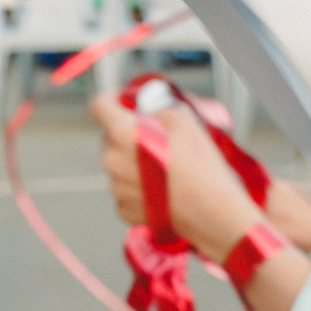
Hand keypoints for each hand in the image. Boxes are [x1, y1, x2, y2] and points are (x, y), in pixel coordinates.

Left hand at [88, 93, 264, 263]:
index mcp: (123, 133)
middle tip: (155, 139)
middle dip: (128, 135)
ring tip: (164, 168)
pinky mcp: (124, 209)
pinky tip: (161, 188)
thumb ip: (157, 107)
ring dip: (134, 163)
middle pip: (110, 138)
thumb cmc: (200, 166)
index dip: (111, 99)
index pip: (99, 105)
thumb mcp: (184, 119)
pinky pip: (125, 191)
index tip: (121, 101)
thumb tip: (149, 108)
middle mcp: (112, 160)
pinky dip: (138, 188)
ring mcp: (116, 187)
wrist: (211, 210)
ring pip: (118, 165)